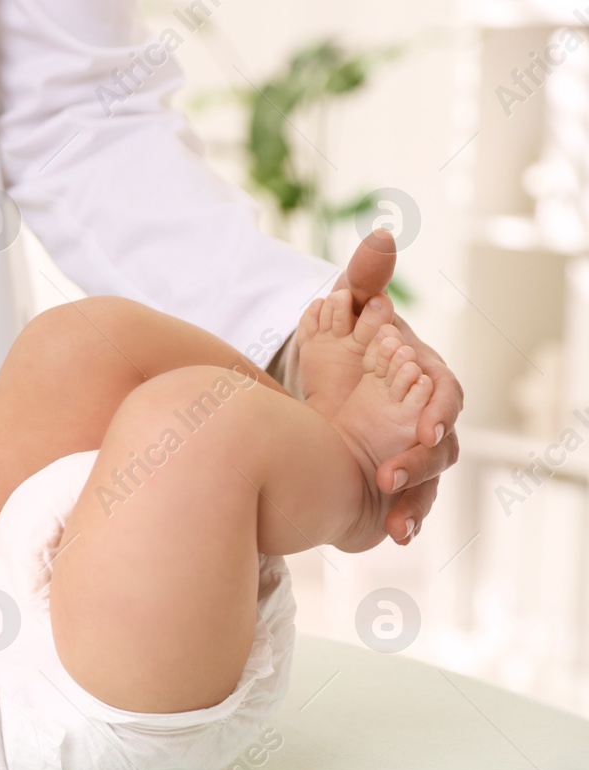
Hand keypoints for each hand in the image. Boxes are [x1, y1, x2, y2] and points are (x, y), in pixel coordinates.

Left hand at [331, 230, 462, 546]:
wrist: (324, 388)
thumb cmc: (348, 348)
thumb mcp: (346, 313)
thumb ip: (364, 280)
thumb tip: (380, 234)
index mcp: (426, 380)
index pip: (445, 396)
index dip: (438, 413)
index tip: (425, 428)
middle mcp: (429, 420)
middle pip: (441, 446)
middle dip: (419, 463)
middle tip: (389, 475)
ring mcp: (414, 454)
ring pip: (429, 482)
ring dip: (415, 501)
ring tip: (396, 522)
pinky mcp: (396, 480)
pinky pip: (410, 503)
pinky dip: (405, 519)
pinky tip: (395, 536)